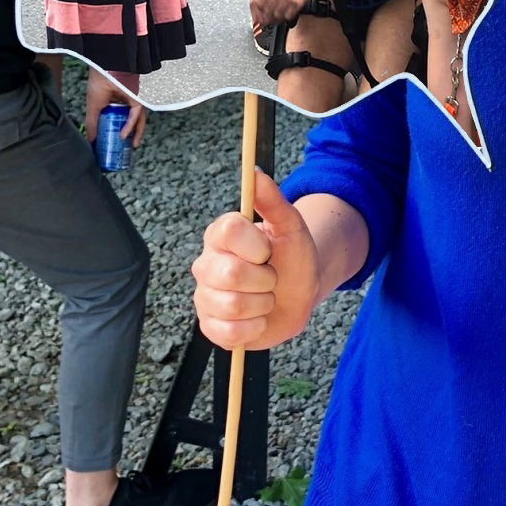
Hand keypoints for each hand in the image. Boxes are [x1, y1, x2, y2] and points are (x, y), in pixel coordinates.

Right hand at [84, 68, 146, 147]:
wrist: (103, 69)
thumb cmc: (97, 83)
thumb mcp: (93, 108)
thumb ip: (92, 124)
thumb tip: (90, 142)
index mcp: (115, 103)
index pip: (119, 120)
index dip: (117, 132)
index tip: (113, 144)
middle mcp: (126, 103)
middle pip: (131, 121)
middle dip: (129, 136)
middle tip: (125, 149)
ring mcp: (133, 101)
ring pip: (137, 120)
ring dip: (135, 133)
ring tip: (130, 146)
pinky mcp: (137, 98)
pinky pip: (136, 114)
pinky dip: (130, 125)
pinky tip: (124, 134)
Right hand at [192, 170, 321, 349]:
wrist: (300, 295)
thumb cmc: (293, 258)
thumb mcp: (290, 226)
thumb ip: (272, 200)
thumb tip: (255, 173)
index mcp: (220, 236)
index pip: (228, 232)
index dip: (256, 245)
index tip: (268, 251)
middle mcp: (206, 265)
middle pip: (229, 274)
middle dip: (265, 279)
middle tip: (270, 277)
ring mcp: (205, 298)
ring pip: (233, 305)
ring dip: (264, 304)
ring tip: (266, 297)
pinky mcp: (211, 327)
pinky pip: (229, 333)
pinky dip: (254, 327)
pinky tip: (258, 317)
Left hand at [249, 0, 320, 26]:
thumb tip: (255, 3)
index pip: (255, 4)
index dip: (255, 13)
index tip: (256, 18)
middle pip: (265, 12)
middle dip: (266, 18)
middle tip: (268, 20)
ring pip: (276, 16)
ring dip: (277, 19)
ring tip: (278, 16)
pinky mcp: (295, 4)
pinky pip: (287, 16)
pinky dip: (287, 17)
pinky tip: (287, 13)